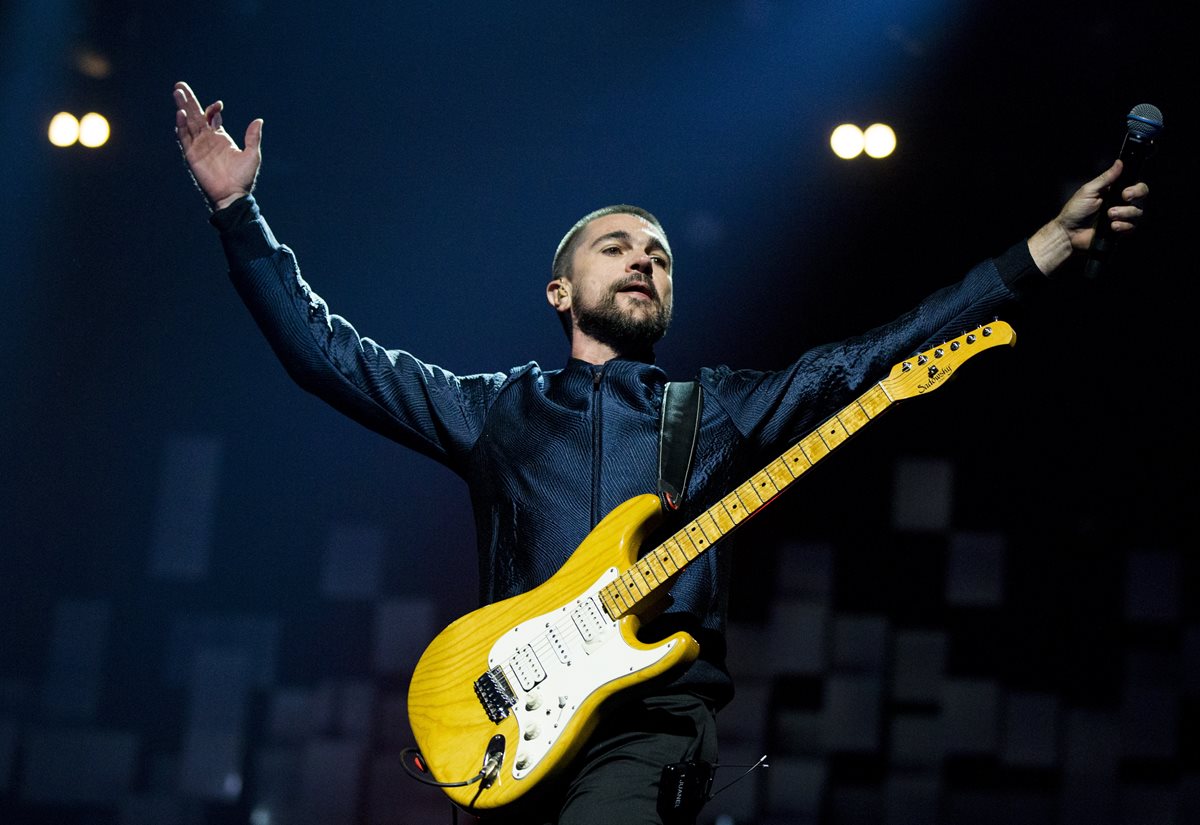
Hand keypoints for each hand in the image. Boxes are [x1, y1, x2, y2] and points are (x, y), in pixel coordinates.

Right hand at [173, 81, 262, 210]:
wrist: (233, 194)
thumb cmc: (243, 177)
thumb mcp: (252, 154)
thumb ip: (253, 137)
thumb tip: (259, 120)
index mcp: (221, 137)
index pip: (212, 117)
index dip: (213, 109)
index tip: (219, 104)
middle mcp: (207, 139)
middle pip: (195, 115)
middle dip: (189, 100)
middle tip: (180, 85)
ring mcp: (198, 145)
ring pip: (187, 122)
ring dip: (182, 107)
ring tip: (177, 92)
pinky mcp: (191, 154)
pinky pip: (184, 137)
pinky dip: (181, 125)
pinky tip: (180, 113)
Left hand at [1028, 159, 1149, 274]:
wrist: (1069, 232)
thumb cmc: (1075, 210)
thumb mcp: (1089, 190)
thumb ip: (1106, 178)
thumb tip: (1119, 162)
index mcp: (1115, 192)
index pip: (1137, 186)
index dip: (1137, 188)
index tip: (1125, 192)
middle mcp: (1122, 204)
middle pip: (1143, 197)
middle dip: (1135, 196)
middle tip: (1123, 198)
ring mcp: (1122, 218)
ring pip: (1138, 213)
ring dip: (1124, 213)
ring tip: (1109, 215)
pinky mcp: (1121, 231)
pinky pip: (1132, 227)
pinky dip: (1123, 226)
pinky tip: (1111, 227)